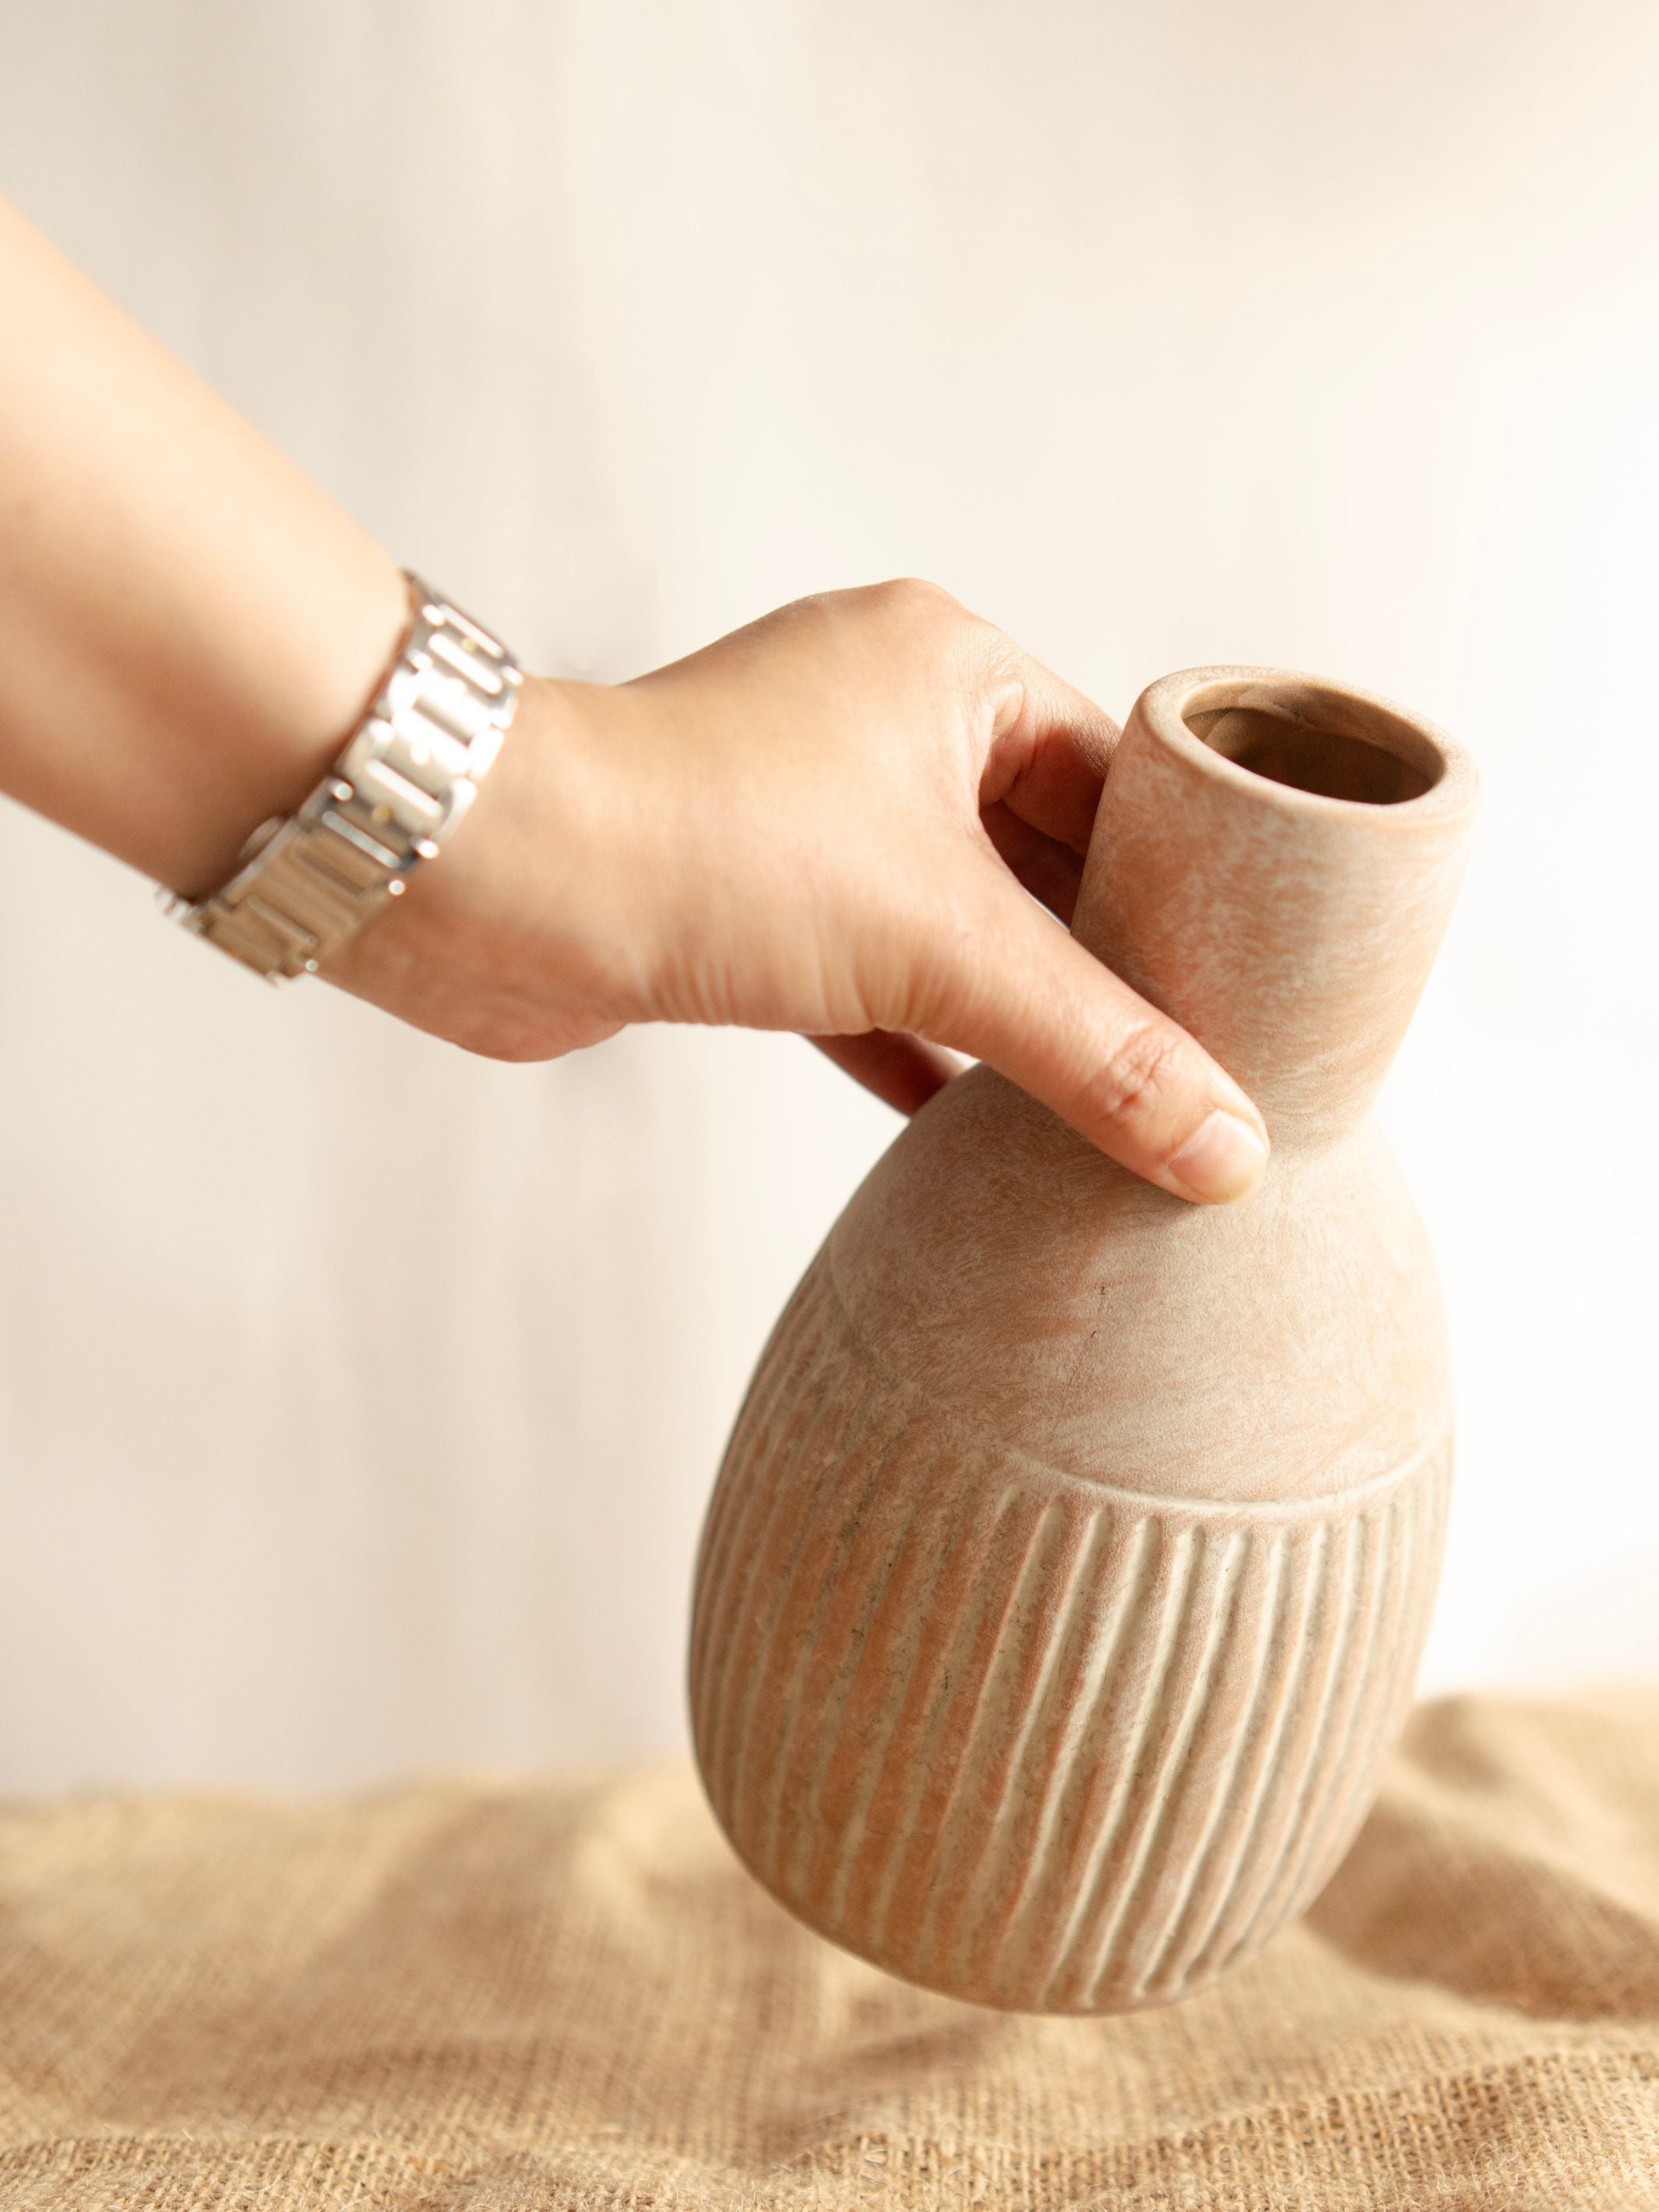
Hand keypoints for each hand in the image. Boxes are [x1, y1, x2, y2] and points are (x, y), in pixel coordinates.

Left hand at [328, 581, 1268, 1203]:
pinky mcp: (740, 898)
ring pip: (949, 923)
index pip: (1117, 782)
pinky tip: (971, 1127)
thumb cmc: (706, 848)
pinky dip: (916, 1043)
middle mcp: (879, 720)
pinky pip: (865, 975)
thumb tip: (1229, 1153)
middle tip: (1201, 1066)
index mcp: (950, 669)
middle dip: (1105, 963)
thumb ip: (1095, 1052)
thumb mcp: (940, 949)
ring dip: (1011, 1014)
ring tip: (1108, 1109)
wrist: (481, 883)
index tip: (1259, 984)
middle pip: (1039, 859)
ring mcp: (804, 810)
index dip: (1189, 888)